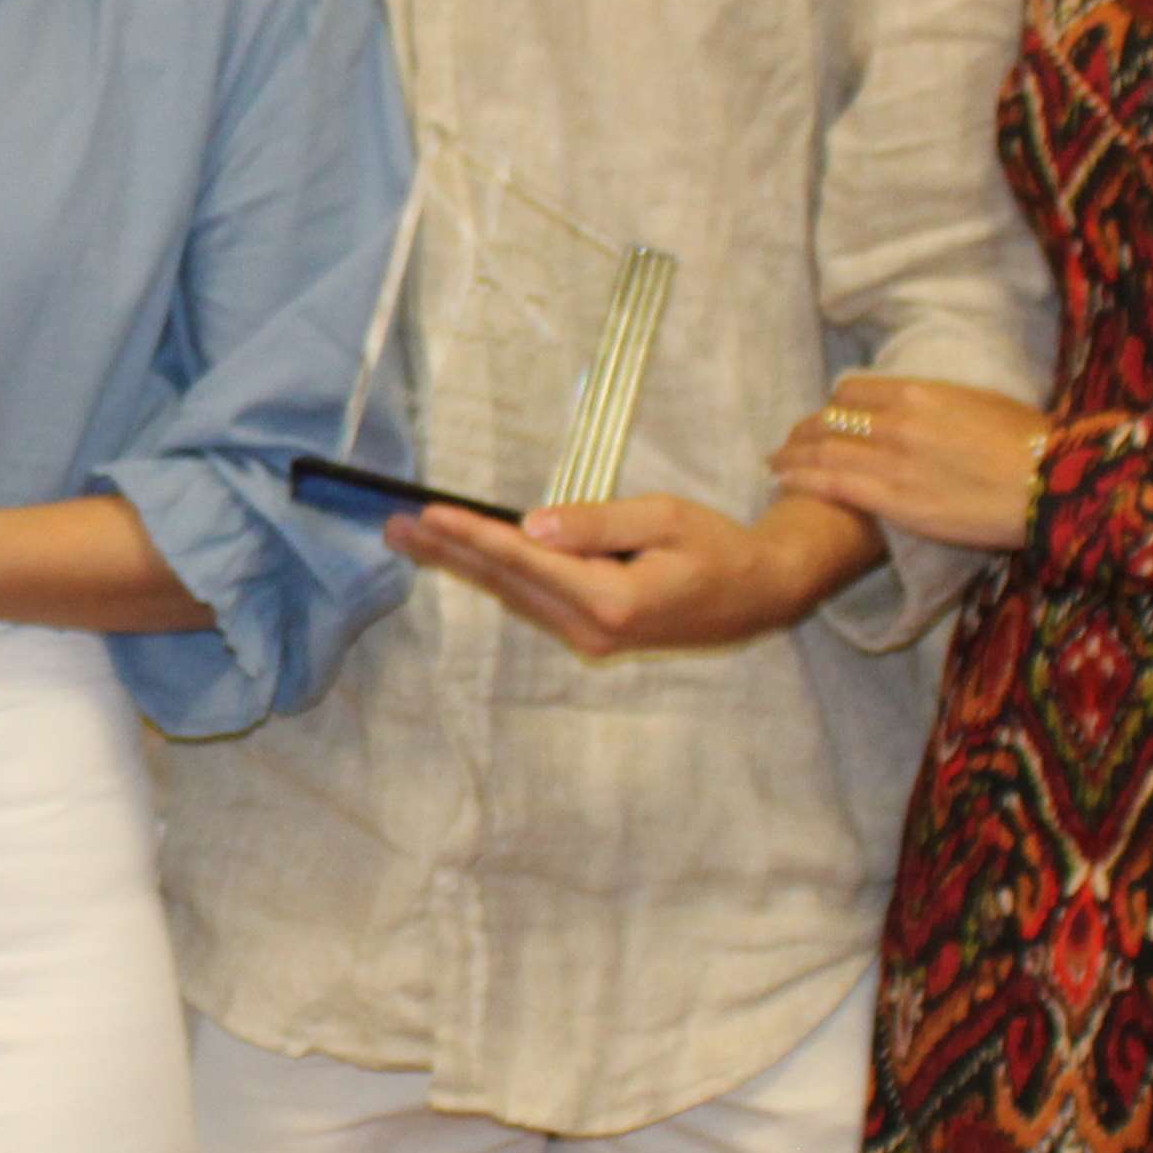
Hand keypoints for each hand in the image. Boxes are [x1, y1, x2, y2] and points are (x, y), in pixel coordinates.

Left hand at [393, 490, 876, 659]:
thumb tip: (534, 525)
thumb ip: (598, 523)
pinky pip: (531, 600)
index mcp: (612, 600)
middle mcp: (592, 628)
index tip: (429, 514)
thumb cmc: (718, 548)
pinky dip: (495, 576)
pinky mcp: (591, 634)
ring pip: (513, 595)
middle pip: (506, 583)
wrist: (759, 594)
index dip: (473, 536)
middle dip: (448, 552)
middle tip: (394, 525)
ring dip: (462, 565)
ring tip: (413, 537)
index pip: (525, 561)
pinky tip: (464, 557)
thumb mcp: (665, 518)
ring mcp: (590, 637)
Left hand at [773, 376, 1050, 554]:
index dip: (834, 406)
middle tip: (789, 442)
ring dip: (793, 456)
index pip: (852, 391)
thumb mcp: (983, 405)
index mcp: (919, 391)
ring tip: (775, 462)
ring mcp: (891, 460)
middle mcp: (896, 420)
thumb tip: (933, 409)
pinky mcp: (893, 500)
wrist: (1052, 483)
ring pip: (823, 451)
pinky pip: (832, 484)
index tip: (826, 418)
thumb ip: (944, 405)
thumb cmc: (1033, 444)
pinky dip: (801, 479)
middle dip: (805, 432)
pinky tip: (783, 480)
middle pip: (830, 420)